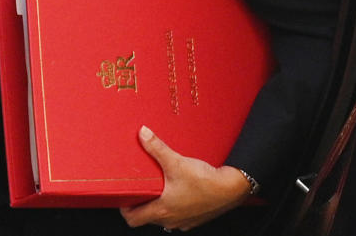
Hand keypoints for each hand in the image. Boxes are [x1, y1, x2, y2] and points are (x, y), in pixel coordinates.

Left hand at [119, 126, 250, 231]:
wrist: (233, 189)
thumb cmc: (205, 181)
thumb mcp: (176, 162)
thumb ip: (156, 148)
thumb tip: (142, 134)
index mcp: (161, 211)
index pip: (133, 219)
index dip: (124, 209)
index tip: (122, 196)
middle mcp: (171, 220)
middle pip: (146, 218)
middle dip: (140, 204)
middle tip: (138, 189)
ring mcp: (184, 222)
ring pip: (163, 217)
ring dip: (157, 205)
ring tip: (156, 188)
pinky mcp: (196, 218)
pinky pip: (178, 216)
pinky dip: (173, 206)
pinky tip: (177, 191)